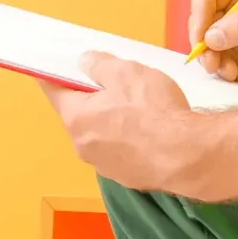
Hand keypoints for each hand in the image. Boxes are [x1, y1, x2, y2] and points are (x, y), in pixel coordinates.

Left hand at [40, 51, 193, 191]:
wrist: (185, 155)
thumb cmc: (152, 108)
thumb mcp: (126, 72)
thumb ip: (99, 65)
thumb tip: (83, 62)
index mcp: (77, 118)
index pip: (53, 91)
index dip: (52, 75)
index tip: (53, 65)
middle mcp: (82, 145)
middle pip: (78, 113)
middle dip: (90, 97)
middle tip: (115, 80)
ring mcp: (103, 165)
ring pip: (99, 133)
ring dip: (110, 118)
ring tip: (139, 104)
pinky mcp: (125, 176)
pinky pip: (118, 149)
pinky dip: (126, 136)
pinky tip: (149, 127)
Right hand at [189, 0, 237, 89]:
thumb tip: (211, 36)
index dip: (198, 15)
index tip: (201, 39)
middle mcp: (233, 12)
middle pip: (200, 24)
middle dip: (204, 46)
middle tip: (213, 64)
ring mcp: (234, 36)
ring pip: (207, 48)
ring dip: (215, 63)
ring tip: (233, 73)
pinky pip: (218, 65)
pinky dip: (225, 73)